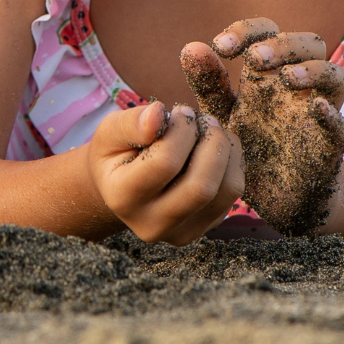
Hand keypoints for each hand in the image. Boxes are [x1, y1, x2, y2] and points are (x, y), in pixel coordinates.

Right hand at [82, 99, 244, 244]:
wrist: (122, 187)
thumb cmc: (117, 153)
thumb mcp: (110, 132)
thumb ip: (130, 123)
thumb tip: (159, 113)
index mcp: (123, 198)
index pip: (165, 163)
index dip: (181, 129)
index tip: (180, 111)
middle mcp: (153, 224)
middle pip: (201, 186)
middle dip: (212, 141)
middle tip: (204, 119)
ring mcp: (182, 232)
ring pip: (226, 189)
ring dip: (226, 149)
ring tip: (210, 131)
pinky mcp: (206, 227)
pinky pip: (233, 191)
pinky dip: (232, 161)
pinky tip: (212, 150)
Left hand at [180, 17, 343, 235]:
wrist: (271, 198)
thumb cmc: (248, 146)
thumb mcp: (223, 114)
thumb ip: (209, 84)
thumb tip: (190, 46)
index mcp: (269, 72)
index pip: (267, 32)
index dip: (247, 30)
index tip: (220, 46)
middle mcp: (298, 86)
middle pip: (309, 44)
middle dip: (283, 45)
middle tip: (254, 59)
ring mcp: (317, 113)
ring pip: (334, 75)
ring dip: (313, 70)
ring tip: (287, 78)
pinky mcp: (328, 146)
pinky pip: (341, 124)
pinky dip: (332, 113)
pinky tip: (316, 108)